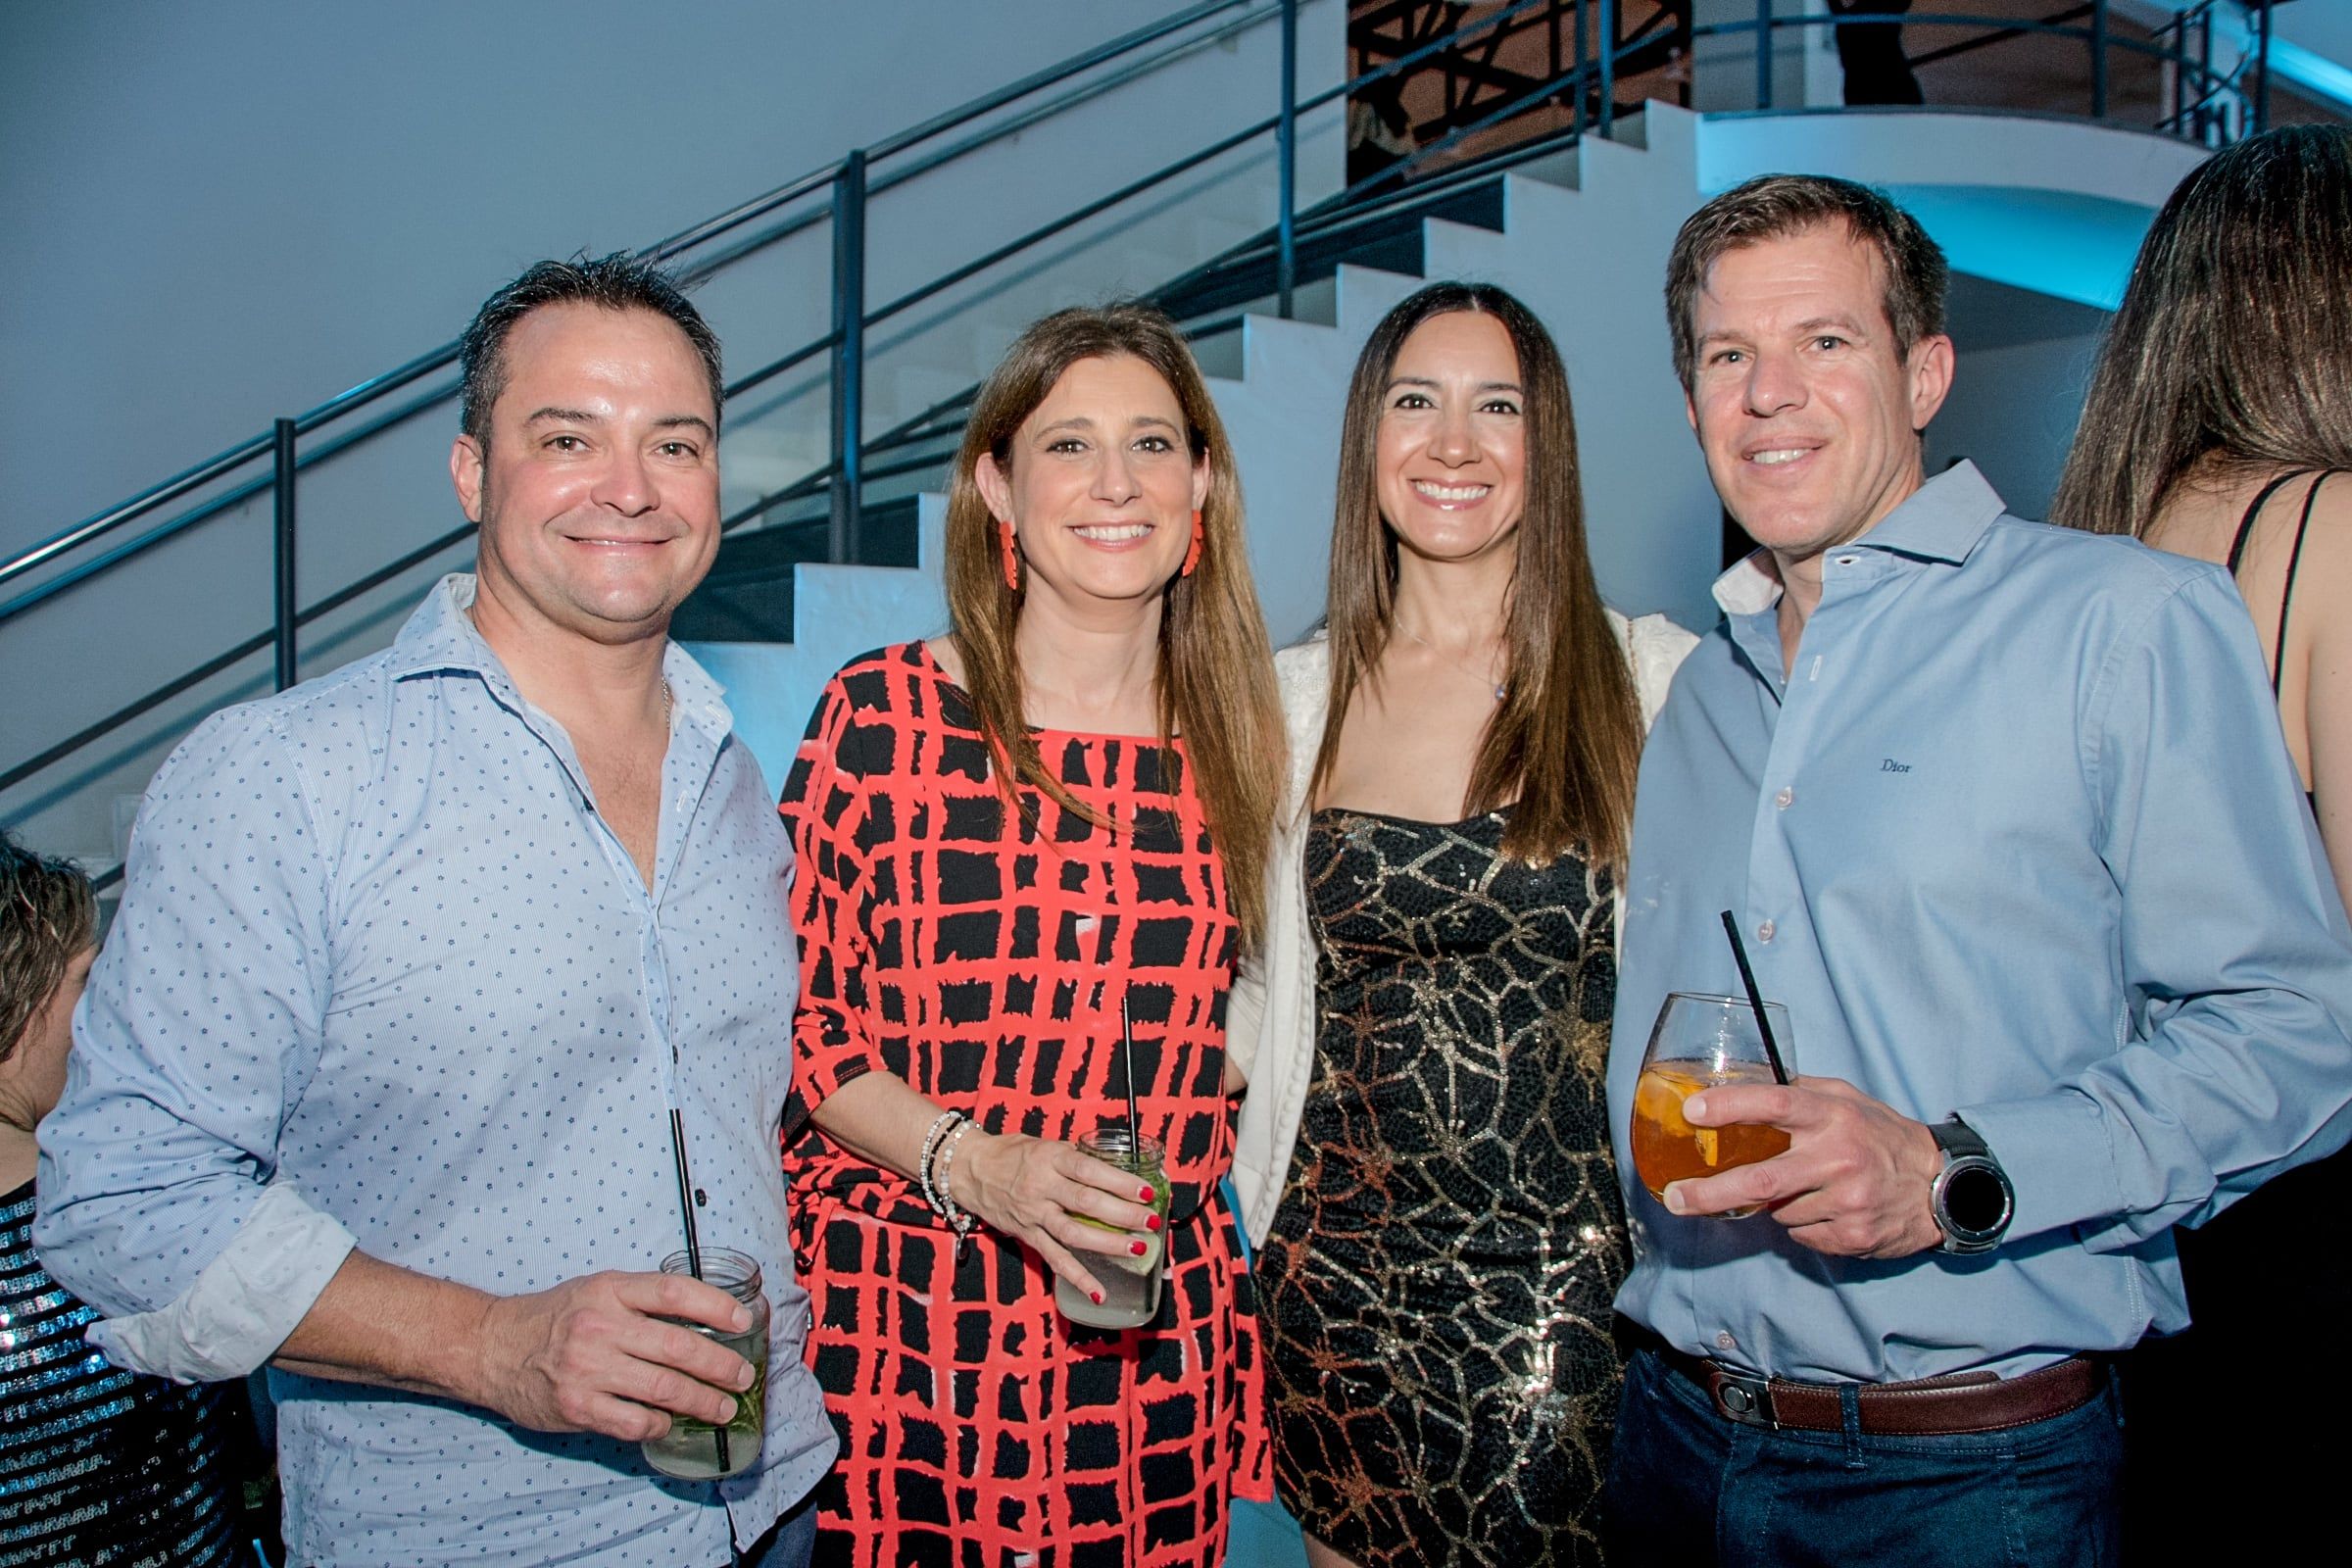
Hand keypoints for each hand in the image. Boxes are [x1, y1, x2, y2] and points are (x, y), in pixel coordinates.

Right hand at [469, 1271, 755, 1440]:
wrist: (492, 1347)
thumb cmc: (554, 1318)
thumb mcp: (597, 1291)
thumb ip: (643, 1301)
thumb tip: (706, 1316)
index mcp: (610, 1291)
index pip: (675, 1292)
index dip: (716, 1305)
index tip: (744, 1322)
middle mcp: (601, 1327)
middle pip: (679, 1346)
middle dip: (720, 1365)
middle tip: (743, 1377)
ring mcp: (588, 1368)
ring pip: (663, 1388)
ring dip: (703, 1401)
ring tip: (723, 1407)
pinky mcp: (576, 1406)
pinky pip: (634, 1421)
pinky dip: (660, 1424)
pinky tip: (670, 1422)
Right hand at [953, 1131, 1160, 1304]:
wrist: (969, 1170)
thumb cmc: (1011, 1153)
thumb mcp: (1044, 1144)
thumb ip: (1075, 1158)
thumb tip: (1114, 1168)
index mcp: (1049, 1158)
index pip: (1089, 1170)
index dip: (1120, 1182)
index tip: (1146, 1191)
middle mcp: (1042, 1187)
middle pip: (1087, 1202)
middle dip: (1124, 1214)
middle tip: (1151, 1221)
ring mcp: (1034, 1214)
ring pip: (1074, 1233)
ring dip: (1109, 1244)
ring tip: (1137, 1248)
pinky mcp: (1027, 1236)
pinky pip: (1055, 1259)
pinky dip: (1077, 1278)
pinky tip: (1098, 1292)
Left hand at [1667, 1076, 1944, 1257]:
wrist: (1941, 1186)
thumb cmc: (1882, 1136)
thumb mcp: (1847, 1099)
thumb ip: (1801, 1092)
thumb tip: (1744, 1083)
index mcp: (1833, 1115)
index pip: (1775, 1103)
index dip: (1730, 1106)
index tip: (1692, 1112)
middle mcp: (1838, 1157)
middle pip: (1761, 1181)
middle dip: (1709, 1193)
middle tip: (1676, 1197)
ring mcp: (1847, 1202)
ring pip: (1777, 1211)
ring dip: (1775, 1204)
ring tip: (1805, 1188)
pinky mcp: (1852, 1236)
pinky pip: (1800, 1234)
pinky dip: (1799, 1223)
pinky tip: (1825, 1208)